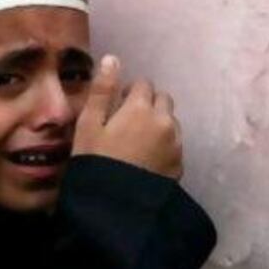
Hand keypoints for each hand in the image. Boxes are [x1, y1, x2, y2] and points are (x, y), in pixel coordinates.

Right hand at [72, 55, 182, 179]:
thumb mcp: (88, 126)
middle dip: (148, 104)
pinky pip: (174, 144)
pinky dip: (164, 145)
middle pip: (162, 99)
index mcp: (141, 108)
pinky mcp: (180, 165)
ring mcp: (176, 144)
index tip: (116, 108)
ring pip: (171, 122)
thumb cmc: (94, 164)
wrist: (114, 209)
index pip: (143, 84)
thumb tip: (112, 59)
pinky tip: (146, 160)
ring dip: (158, 124)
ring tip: (137, 144)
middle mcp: (165, 121)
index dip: (129, 92)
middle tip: (127, 123)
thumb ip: (102, 91)